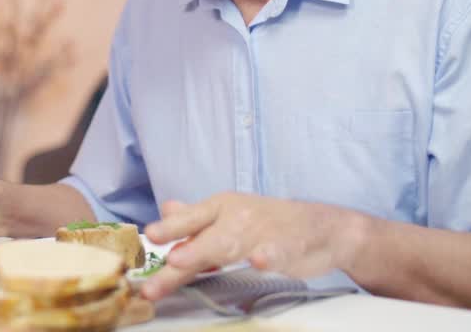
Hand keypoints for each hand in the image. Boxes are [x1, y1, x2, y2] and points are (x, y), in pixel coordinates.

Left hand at [140, 194, 368, 300]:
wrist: (321, 227)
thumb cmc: (268, 223)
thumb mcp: (228, 216)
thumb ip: (196, 219)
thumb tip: (166, 210)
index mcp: (221, 208)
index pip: (190, 218)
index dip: (170, 227)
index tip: (149, 235)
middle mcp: (237, 216)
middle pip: (206, 238)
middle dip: (185, 252)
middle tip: (167, 262)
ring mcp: (263, 231)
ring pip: (234, 244)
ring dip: (210, 251)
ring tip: (183, 260)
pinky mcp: (289, 246)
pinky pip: (277, 251)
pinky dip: (269, 256)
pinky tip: (259, 262)